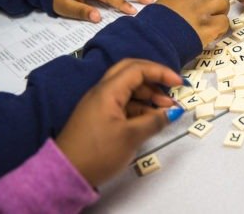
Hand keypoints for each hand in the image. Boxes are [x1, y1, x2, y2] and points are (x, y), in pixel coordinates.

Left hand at [56, 59, 182, 186]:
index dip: (161, 72)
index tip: (179, 84)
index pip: (138, 69)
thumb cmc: (98, 152)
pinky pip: (123, 103)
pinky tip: (151, 120)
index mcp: (108, 91)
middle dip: (154, 78)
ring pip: (128, 89)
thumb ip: (154, 121)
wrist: (65, 174)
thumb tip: (172, 112)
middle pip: (131, 73)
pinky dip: (139, 107)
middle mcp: (102, 92)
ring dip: (148, 95)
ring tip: (165, 110)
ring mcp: (99, 104)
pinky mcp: (99, 117)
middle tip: (171, 89)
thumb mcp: (131, 137)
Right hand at [156, 0, 229, 46]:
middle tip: (214, 15)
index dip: (204, 1)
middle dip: (217, 3)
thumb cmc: (152, 29)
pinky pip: (224, 22)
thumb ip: (173, 6)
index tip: (201, 11)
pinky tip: (214, 34)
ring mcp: (201, 12)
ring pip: (224, 2)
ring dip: (222, 13)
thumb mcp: (159, 8)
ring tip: (216, 23)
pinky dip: (222, 28)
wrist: (152, 42)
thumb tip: (181, 11)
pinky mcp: (207, 27)